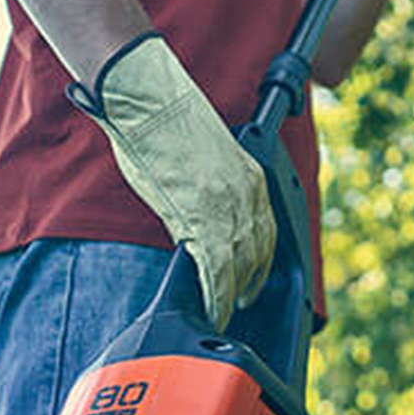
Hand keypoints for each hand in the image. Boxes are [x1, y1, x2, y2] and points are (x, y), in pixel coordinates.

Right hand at [66, 32, 276, 331]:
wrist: (147, 101)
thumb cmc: (161, 125)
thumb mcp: (198, 163)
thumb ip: (205, 197)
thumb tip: (194, 235)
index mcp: (251, 175)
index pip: (266, 228)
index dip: (261, 259)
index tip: (253, 276)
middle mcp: (247, 193)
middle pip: (259, 251)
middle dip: (252, 280)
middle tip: (243, 301)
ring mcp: (228, 207)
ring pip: (241, 266)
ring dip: (234, 294)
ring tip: (224, 312)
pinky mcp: (204, 218)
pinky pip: (218, 272)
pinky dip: (218, 296)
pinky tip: (214, 310)